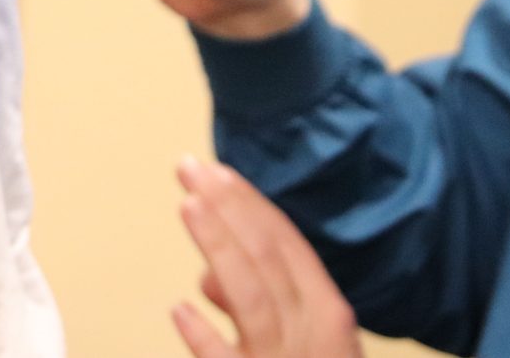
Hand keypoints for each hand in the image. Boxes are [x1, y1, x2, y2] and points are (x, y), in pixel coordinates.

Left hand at [173, 156, 363, 357]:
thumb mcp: (309, 343)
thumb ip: (264, 305)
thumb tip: (208, 278)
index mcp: (328, 314)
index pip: (287, 246)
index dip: (250, 206)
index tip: (216, 173)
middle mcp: (312, 334)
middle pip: (268, 258)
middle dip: (228, 207)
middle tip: (189, 169)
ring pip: (251, 298)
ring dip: (220, 248)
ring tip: (189, 206)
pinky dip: (205, 337)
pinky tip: (180, 311)